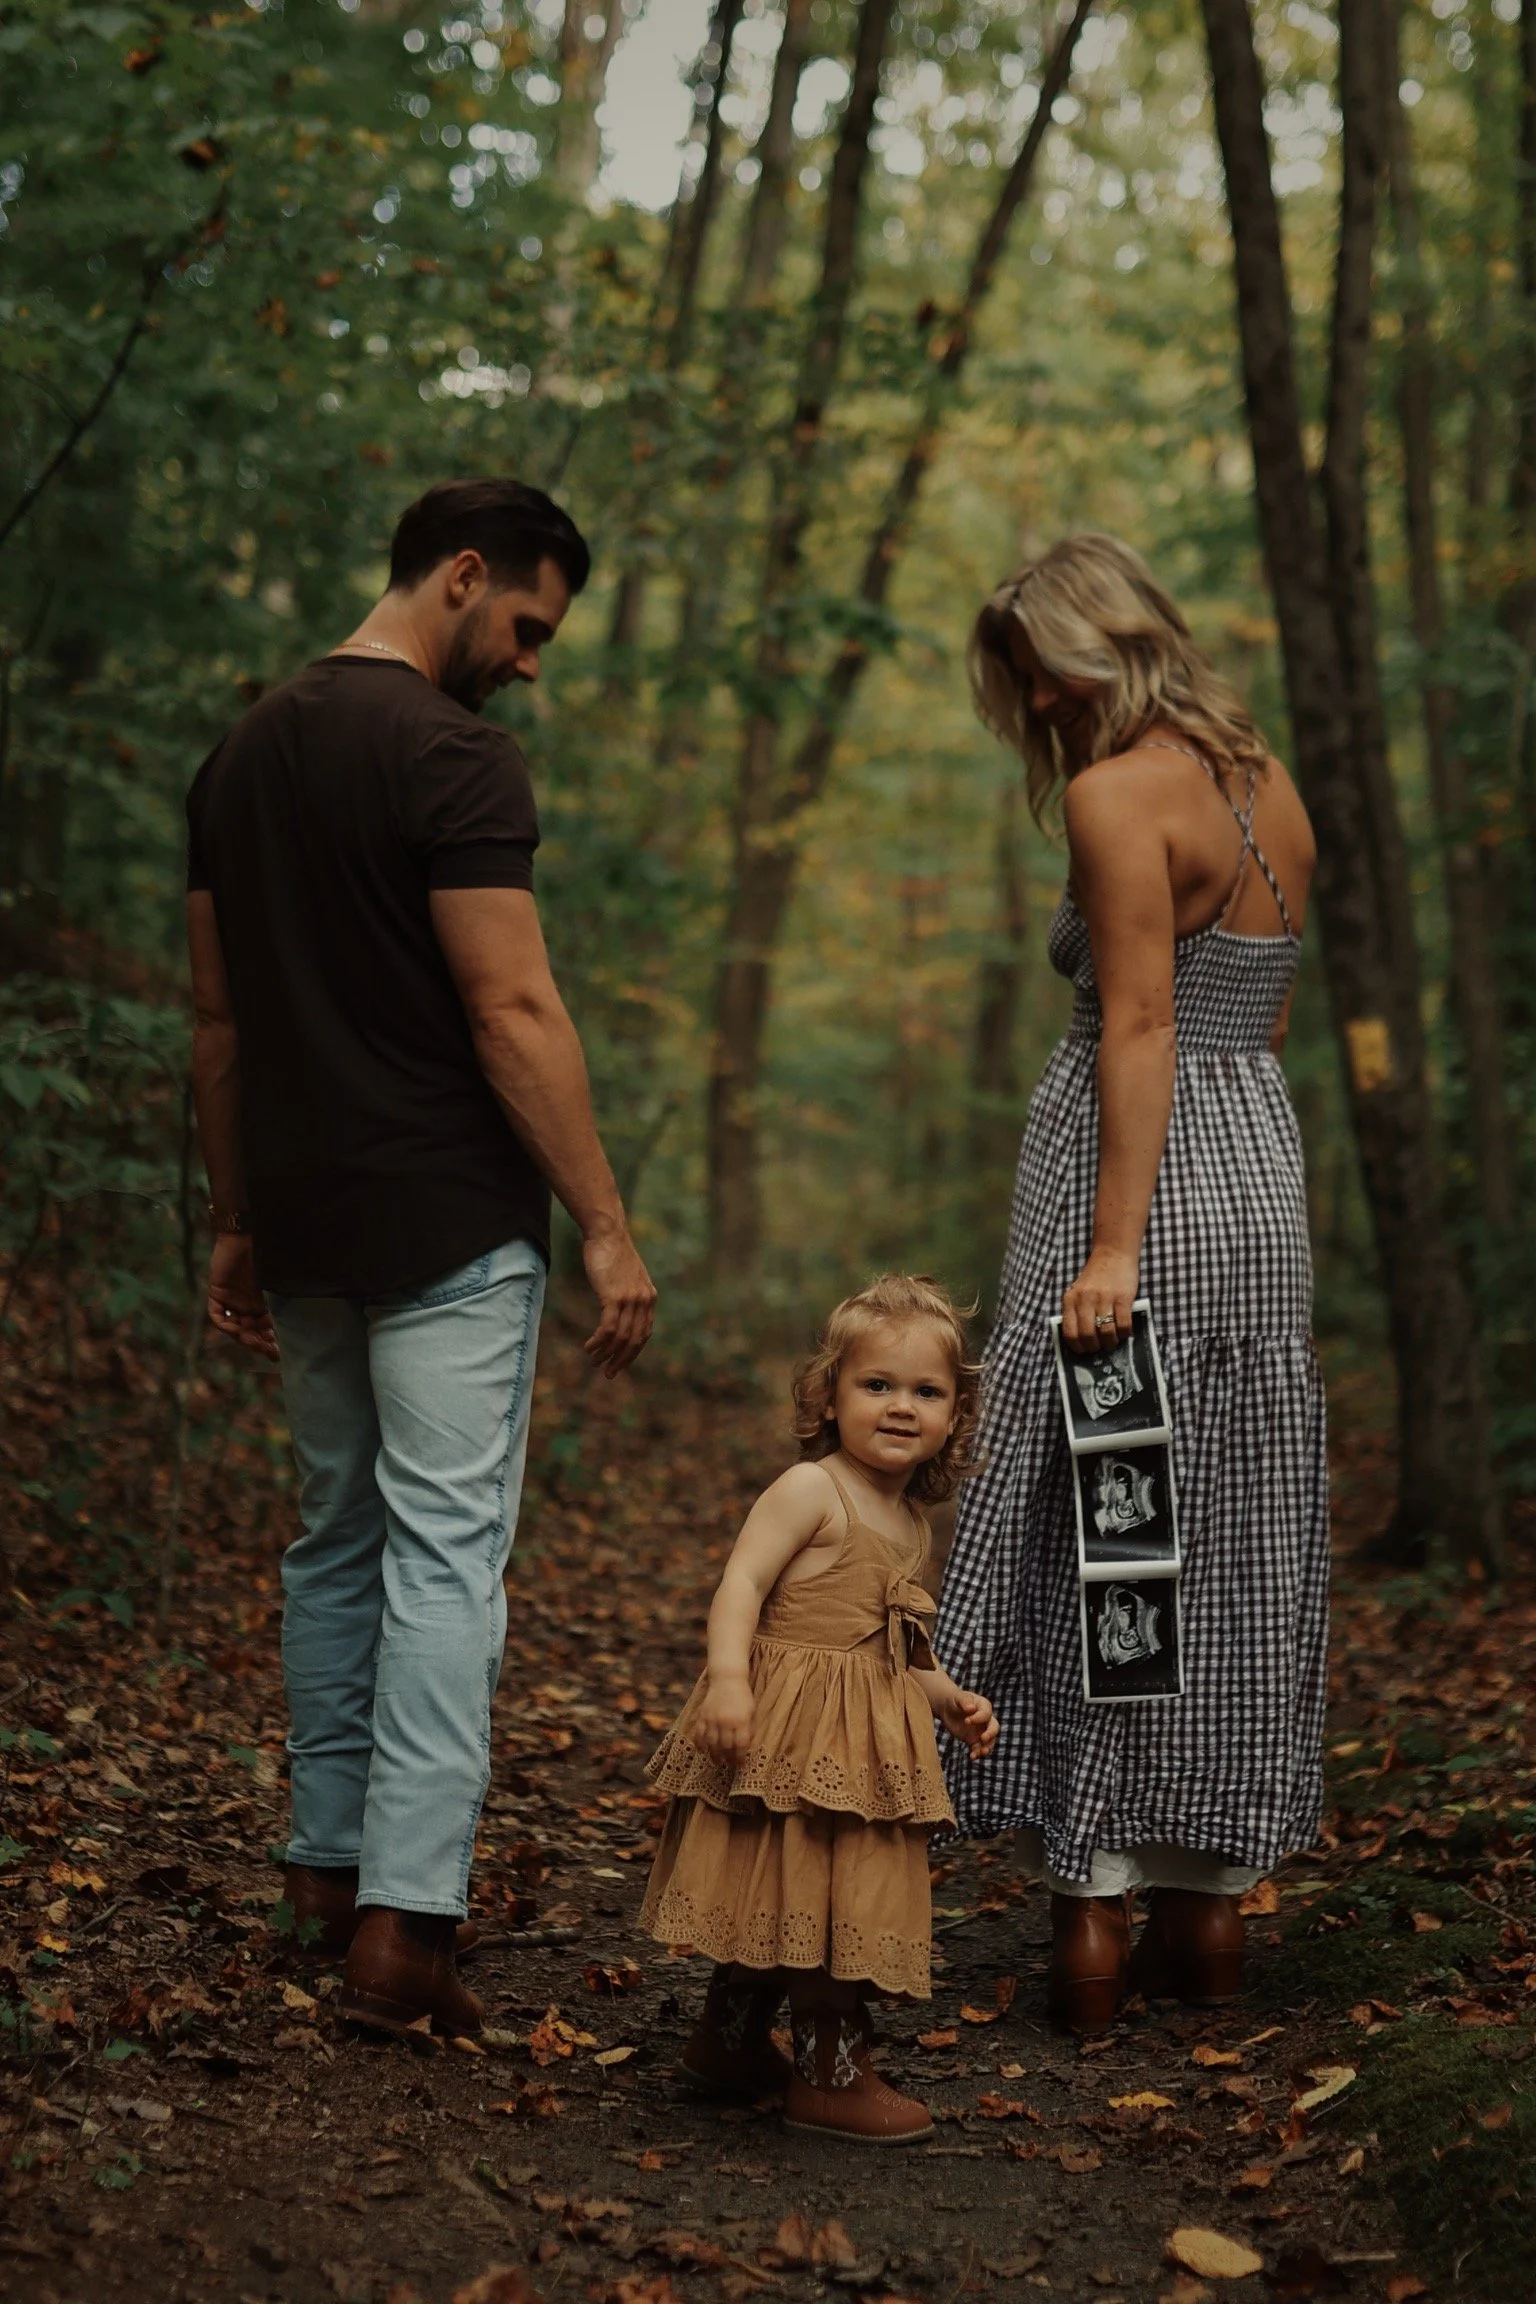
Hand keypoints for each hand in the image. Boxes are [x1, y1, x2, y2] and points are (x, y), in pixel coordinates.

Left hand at [207, 1234, 277, 1360]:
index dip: (270, 1342)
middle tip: (268, 1350)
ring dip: (244, 1337)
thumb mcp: (280, 1283)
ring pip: (235, 1327)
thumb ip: (285, 1301)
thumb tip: (304, 1321)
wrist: (249, 1235)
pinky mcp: (217, 1293)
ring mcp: (231, 1300)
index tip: (278, 1354)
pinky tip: (236, 1328)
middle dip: (259, 1342)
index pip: (265, 1329)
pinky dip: (225, 1324)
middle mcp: (247, 1304)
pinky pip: (217, 1316)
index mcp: (263, 1303)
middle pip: (250, 1331)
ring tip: (254, 1341)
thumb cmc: (269, 1255)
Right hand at [582, 1220, 656, 1378]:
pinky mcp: (614, 1297)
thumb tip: (620, 1309)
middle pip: (634, 1341)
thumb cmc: (612, 1253)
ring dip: (606, 1354)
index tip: (620, 1364)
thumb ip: (629, 1294)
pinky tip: (589, 1347)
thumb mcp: (627, 1277)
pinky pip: (608, 1328)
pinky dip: (599, 1342)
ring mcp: (630, 1299)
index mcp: (649, 1298)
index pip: (644, 1334)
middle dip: (621, 1360)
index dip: (632, 1353)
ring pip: (620, 1338)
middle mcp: (644, 1301)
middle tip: (608, 1373)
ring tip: (594, 1362)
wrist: (607, 1233)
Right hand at [694, 1670, 754, 1764]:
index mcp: (741, 1720)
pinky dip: (700, 1744)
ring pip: (711, 1743)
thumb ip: (750, 1729)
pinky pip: (699, 1734)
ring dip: (714, 1755)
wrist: (727, 1678)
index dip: (740, 1758)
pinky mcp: (703, 1715)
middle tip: (730, 1764)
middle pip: (725, 1746)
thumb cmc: (743, 1696)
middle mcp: (726, 1721)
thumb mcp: (752, 1711)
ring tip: (718, 1761)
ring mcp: (712, 1718)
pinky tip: (703, 1751)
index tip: (741, 1764)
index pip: (740, 1745)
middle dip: (728, 1758)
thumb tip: (747, 1747)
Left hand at [938, 1687, 997, 1758]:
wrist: (947, 1709)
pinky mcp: (974, 1740)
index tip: (966, 1721)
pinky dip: (977, 1753)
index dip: (978, 1718)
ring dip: (987, 1747)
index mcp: (984, 1706)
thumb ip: (965, 1701)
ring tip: (981, 1752)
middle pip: (994, 1728)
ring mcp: (981, 1731)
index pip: (986, 1714)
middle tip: (983, 1738)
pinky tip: (972, 1757)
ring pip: (989, 1741)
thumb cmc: (954, 1700)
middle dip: (990, 1734)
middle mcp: (986, 1720)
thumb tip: (971, 1708)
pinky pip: (979, 1748)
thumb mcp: (958, 1697)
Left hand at [1061, 1245, 1138, 1354]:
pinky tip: (1124, 1332)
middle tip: (1099, 1348)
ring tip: (1112, 1342)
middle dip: (1094, 1347)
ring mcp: (1104, 1298)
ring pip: (1106, 1332)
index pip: (1069, 1332)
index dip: (1077, 1347)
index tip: (1083, 1351)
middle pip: (1087, 1335)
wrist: (1113, 1254)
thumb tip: (1082, 1340)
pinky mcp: (1123, 1297)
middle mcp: (1085, 1300)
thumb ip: (1077, 1311)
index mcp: (1070, 1299)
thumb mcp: (1078, 1292)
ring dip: (1110, 1343)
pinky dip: (1124, 1333)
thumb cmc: (1096, 1277)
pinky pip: (1123, 1324)